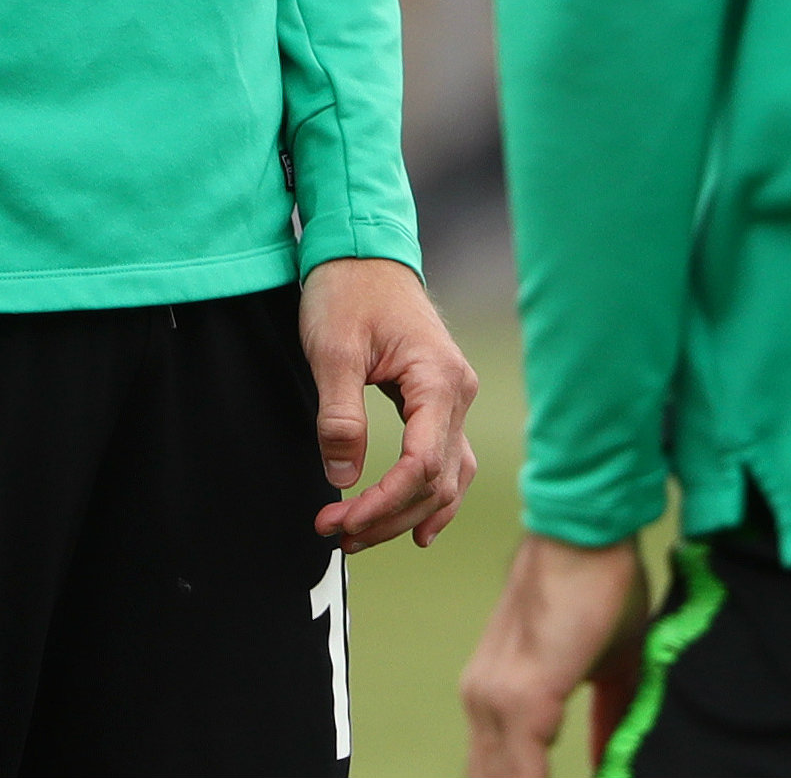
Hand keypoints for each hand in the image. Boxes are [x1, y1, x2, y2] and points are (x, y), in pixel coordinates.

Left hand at [301, 256, 479, 549]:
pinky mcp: (441, 401)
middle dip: (387, 516)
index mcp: (437, 379)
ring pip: (447, 477)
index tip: (340, 521)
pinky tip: (418, 528)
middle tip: (335, 533)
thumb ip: (340, 416)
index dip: (383, 503)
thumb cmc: (348, 293)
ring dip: (406, 514)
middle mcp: (458, 392)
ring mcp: (455, 397)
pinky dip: (434, 497)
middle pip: (436, 480)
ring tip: (359, 536)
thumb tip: (344, 477)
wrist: (363, 254)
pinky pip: (450, 461)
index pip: (423, 465)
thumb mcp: (333, 352)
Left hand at [461, 532, 649, 777]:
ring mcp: (495, 702)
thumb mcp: (610, 667)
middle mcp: (484, 703)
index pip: (500, 775)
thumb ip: (609, 719)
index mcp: (497, 697)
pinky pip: (526, 775)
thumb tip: (615, 762)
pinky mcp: (521, 699)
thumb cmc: (599, 587)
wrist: (589, 531)